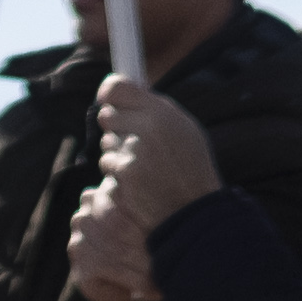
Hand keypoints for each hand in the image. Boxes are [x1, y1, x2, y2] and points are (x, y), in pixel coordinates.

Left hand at [68, 77, 212, 300]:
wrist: (194, 213)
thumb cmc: (190, 170)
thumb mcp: (183, 130)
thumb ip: (154, 110)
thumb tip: (121, 92)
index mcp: (161, 112)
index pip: (116, 87)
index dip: (109, 93)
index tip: (107, 99)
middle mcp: (146, 127)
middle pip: (107, 116)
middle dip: (117, 128)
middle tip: (136, 144)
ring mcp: (132, 152)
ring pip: (107, 144)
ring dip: (118, 154)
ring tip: (146, 169)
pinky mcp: (123, 175)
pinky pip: (108, 167)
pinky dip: (118, 175)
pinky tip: (139, 184)